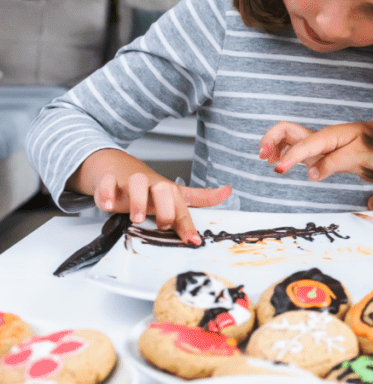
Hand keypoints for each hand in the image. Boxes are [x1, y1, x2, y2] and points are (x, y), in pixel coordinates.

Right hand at [73, 149, 231, 244]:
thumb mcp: (174, 193)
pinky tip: (110, 205)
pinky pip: (107, 183)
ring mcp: (130, 182)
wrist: (117, 167)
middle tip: (162, 225)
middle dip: (165, 209)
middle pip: (164, 189)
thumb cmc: (148, 186)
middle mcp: (151, 186)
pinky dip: (107, 194)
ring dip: (138, 201)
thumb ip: (200, 197)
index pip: (183, 207)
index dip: (188, 225)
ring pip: (137, 183)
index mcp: (168, 191)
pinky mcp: (109, 181)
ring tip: (137, 218)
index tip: (193, 241)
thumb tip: (227, 191)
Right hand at [260, 118, 372, 180]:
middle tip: (263, 157)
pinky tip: (280, 163)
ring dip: (273, 145)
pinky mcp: (318, 150)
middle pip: (286, 130)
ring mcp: (317, 143)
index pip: (303, 146)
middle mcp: (319, 137)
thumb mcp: (358, 157)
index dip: (289, 157)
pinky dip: (283, 152)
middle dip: (270, 140)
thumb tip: (311, 173)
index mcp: (328, 137)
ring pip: (287, 137)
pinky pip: (294, 147)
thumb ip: (333, 164)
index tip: (278, 169)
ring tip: (266, 160)